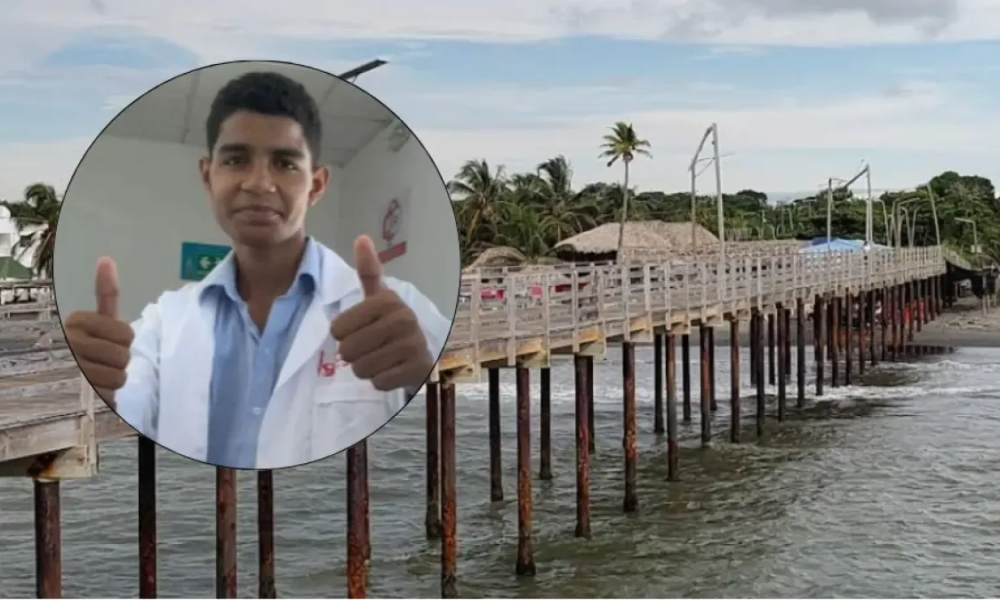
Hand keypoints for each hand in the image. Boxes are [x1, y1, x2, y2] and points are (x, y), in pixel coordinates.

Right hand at [63, 257, 133, 407]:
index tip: (110, 339)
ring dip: (115, 379)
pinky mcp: (75, 394)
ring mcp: (71, 370)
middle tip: (106, 359)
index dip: (125, 340)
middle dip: (120, 360)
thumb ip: (106, 293)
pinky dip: (107, 396)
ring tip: (101, 374)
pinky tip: (96, 390)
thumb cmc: (90, 344)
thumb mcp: (99, 319)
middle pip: (123, 356)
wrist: (67, 378)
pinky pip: (108, 396)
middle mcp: (70, 344)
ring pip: (118, 377)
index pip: (126, 334)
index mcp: (77, 322)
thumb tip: (106, 259)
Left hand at [330, 235, 432, 391]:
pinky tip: (391, 370)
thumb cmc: (390, 324)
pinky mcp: (417, 368)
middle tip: (369, 348)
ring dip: (365, 368)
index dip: (342, 334)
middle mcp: (403, 319)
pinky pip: (379, 382)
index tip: (359, 330)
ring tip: (380, 359)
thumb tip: (361, 237)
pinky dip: (380, 380)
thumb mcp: (378, 298)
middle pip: (347, 350)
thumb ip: (368, 271)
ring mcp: (412, 344)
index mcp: (388, 299)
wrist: (422, 353)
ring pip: (361, 368)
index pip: (337, 328)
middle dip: (353, 354)